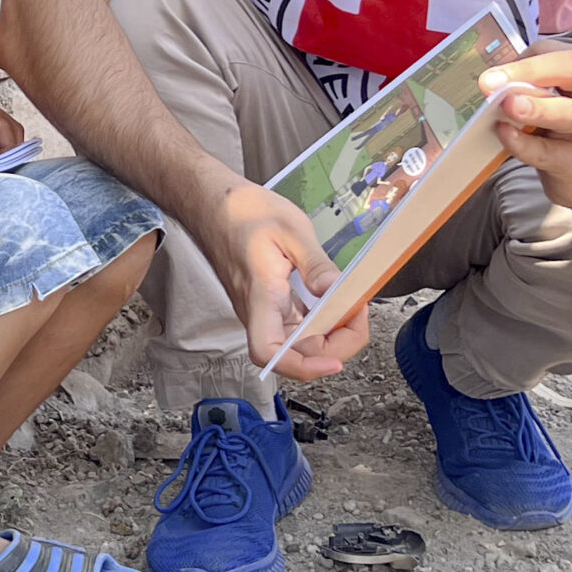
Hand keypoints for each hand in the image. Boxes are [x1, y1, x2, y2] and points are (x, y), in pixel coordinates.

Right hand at [203, 176, 369, 380]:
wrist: (212, 204)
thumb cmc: (242, 211)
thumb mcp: (290, 227)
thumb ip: (316, 263)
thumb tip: (336, 291)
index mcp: (261, 294)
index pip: (269, 351)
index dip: (302, 367)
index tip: (334, 363)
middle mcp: (259, 310)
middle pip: (293, 353)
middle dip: (333, 346)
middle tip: (359, 315)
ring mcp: (262, 309)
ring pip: (297, 342)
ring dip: (329, 335)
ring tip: (353, 308)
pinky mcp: (268, 302)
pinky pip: (295, 325)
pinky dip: (320, 321)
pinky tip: (336, 303)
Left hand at [481, 43, 571, 211]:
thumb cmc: (562, 128)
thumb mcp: (552, 99)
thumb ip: (527, 86)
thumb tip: (490, 79)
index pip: (561, 52)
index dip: (527, 57)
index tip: (497, 69)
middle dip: (532, 71)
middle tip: (493, 80)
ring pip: (570, 114)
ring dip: (537, 108)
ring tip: (509, 105)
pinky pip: (547, 152)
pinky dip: (522, 143)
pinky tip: (504, 134)